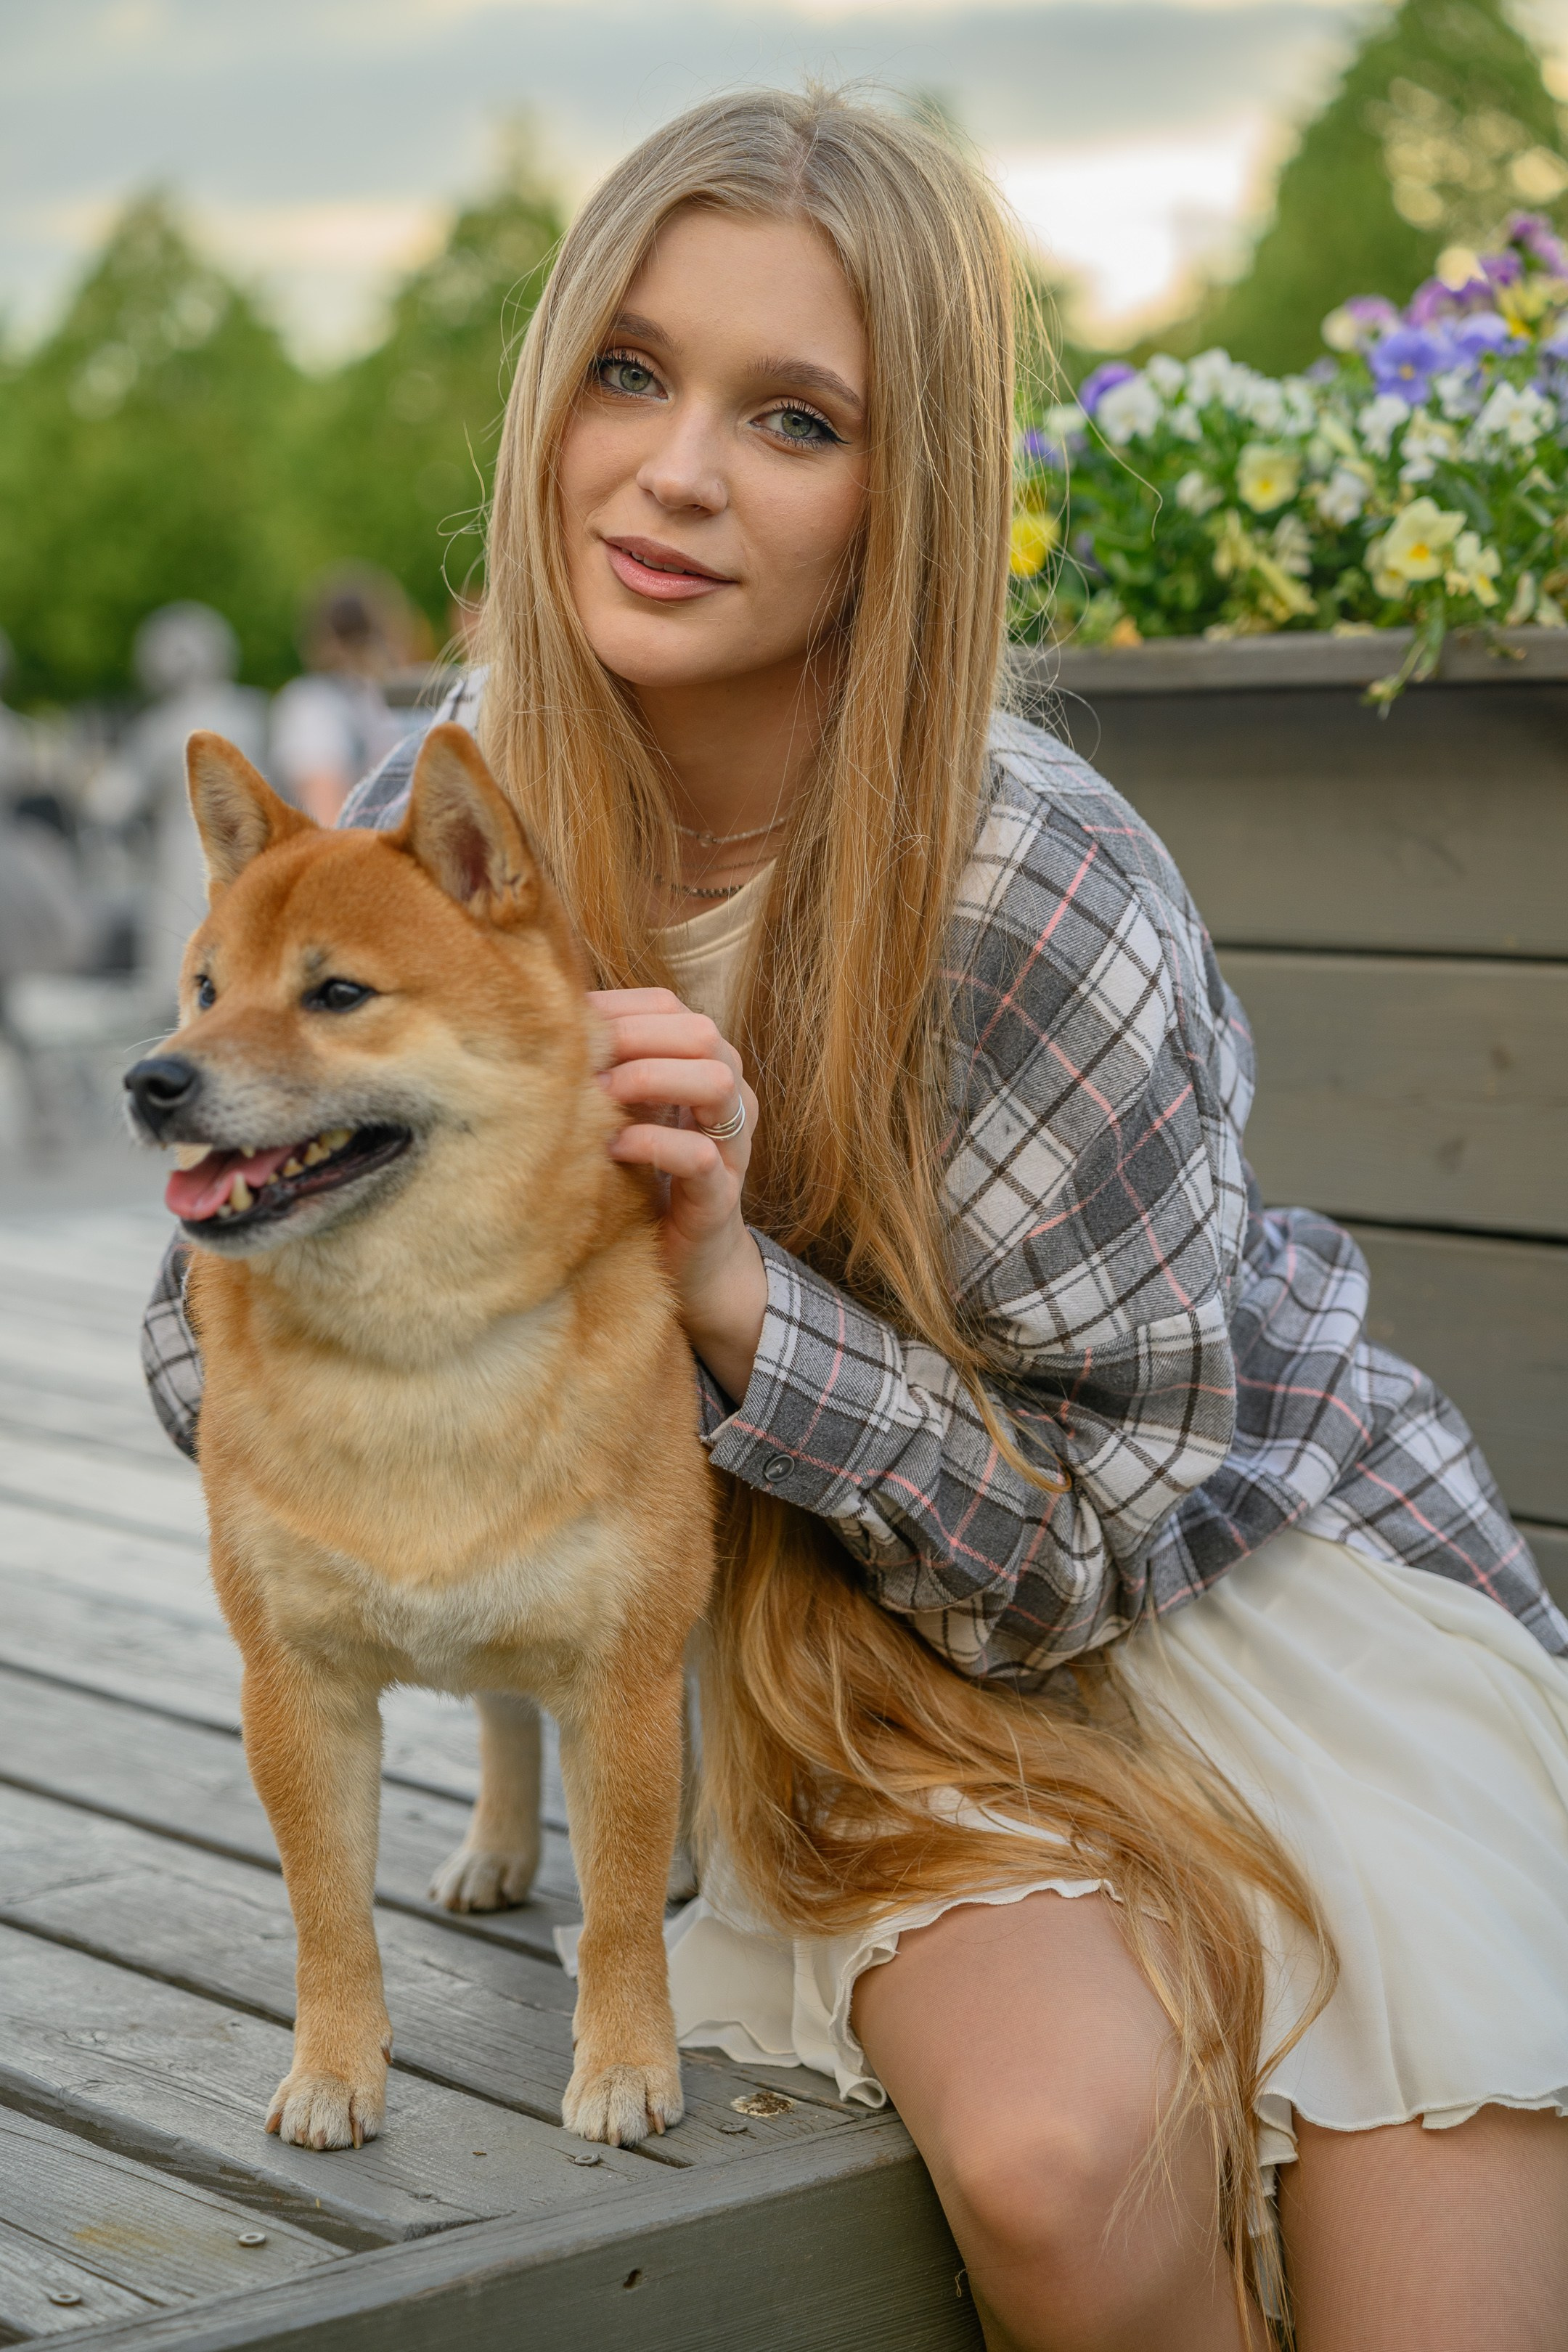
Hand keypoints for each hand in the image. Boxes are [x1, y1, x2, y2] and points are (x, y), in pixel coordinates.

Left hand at [589, 988, 765, 1401]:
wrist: (692, 1265)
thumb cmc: (650, 1180)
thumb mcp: (630, 1115)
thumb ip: (610, 1073)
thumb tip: (549, 1028)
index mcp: (707, 1069)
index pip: (675, 1010)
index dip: (623, 1008)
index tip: (574, 1025)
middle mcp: (730, 1099)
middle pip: (703, 1034)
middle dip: (636, 1037)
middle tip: (586, 1059)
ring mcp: (732, 1146)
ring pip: (716, 1081)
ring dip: (651, 1078)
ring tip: (602, 1094)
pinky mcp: (722, 1195)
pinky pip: (700, 1155)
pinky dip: (655, 1143)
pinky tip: (615, 1147)